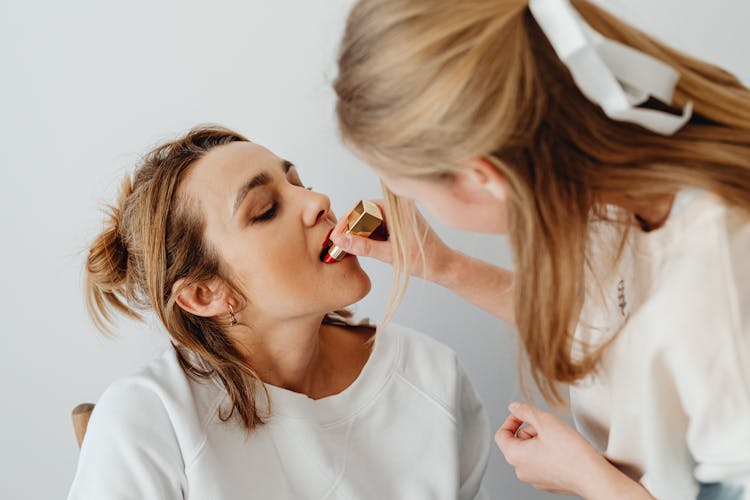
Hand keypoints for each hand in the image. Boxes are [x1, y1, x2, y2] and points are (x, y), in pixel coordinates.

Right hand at [330, 199, 453, 281]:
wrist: (444, 266)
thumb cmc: (424, 260)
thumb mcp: (390, 255)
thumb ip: (364, 247)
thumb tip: (340, 240)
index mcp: (398, 208)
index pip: (363, 206)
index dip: (347, 220)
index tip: (335, 234)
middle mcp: (398, 206)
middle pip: (364, 211)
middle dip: (350, 226)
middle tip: (338, 242)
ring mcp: (398, 214)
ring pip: (369, 218)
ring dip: (358, 231)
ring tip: (347, 245)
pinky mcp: (398, 222)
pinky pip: (377, 223)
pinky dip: (368, 234)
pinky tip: (362, 246)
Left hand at [495, 402, 609, 496]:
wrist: (594, 477)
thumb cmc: (572, 454)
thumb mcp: (546, 421)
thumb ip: (526, 411)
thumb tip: (515, 407)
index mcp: (515, 457)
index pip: (501, 434)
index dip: (511, 419)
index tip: (523, 414)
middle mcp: (522, 470)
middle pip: (518, 442)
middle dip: (531, 429)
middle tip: (548, 426)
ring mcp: (535, 479)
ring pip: (531, 452)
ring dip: (541, 440)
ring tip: (559, 438)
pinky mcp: (549, 482)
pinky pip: (543, 462)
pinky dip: (550, 452)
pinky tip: (564, 450)